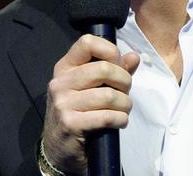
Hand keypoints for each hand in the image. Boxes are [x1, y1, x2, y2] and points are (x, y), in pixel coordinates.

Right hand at [41, 34, 140, 174]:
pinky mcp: (70, 124)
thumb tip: (134, 57)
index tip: (118, 64)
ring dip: (125, 104)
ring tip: (123, 110)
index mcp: (65, 67)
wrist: (59, 150)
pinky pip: (106, 116)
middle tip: (125, 92)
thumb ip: (115, 70)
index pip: (87, 42)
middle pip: (104, 69)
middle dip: (124, 81)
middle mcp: (60, 82)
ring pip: (109, 95)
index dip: (110, 50)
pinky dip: (120, 119)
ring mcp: (63, 103)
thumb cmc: (79, 113)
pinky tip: (119, 122)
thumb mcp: (93, 88)